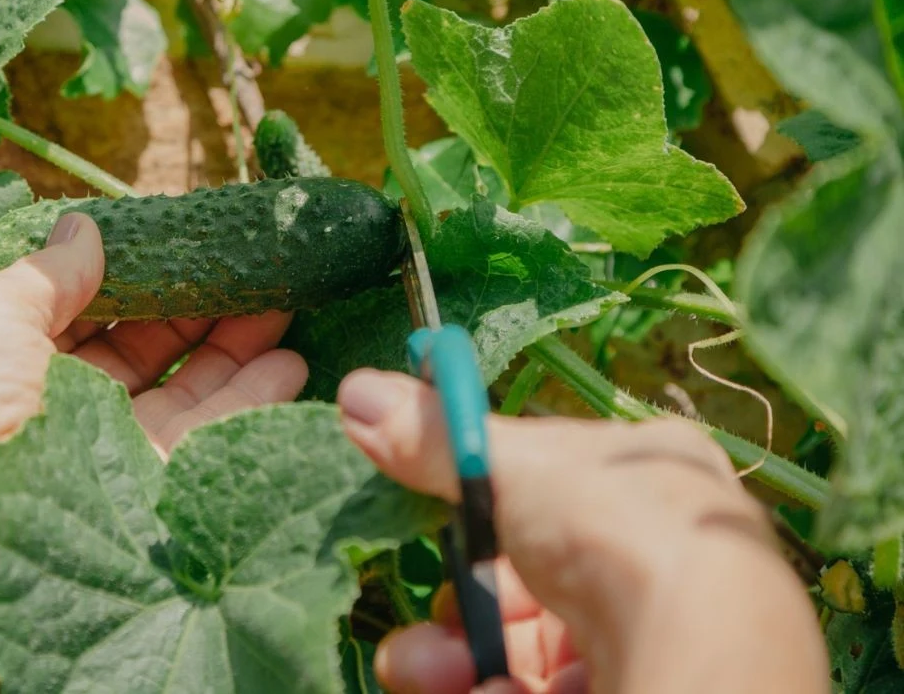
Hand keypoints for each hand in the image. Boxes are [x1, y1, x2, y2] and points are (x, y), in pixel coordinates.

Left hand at [0, 211, 308, 501]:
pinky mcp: (147, 495)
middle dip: (198, 301)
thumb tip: (85, 228)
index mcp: (7, 358)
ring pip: (185, 387)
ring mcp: (107, 452)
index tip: (187, 236)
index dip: (135, 269)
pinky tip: (292, 362)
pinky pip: (208, 437)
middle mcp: (60, 404)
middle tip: (253, 262)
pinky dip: (253, 398)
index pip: (83, 305)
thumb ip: (45, 272)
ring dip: (238, 344)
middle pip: (143, 344)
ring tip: (286, 300)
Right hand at [337, 368, 827, 693]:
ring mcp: (645, 632)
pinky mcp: (634, 685)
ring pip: (523, 647)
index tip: (426, 518)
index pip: (544, 481)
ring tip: (437, 674)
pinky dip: (500, 691)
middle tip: (426, 639)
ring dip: (458, 662)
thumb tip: (355, 390)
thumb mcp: (509, 465)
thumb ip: (433, 438)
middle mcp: (651, 551)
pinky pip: (543, 688)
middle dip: (458, 611)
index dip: (479, 504)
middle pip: (522, 579)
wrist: (699, 647)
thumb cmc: (615, 529)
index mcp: (643, 473)